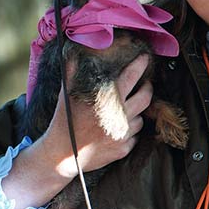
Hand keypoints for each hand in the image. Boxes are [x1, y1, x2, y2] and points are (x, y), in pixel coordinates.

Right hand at [0, 54, 150, 208]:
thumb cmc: (63, 122)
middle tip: (145, 83)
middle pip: (145, 97)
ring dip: (136, 112)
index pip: (131, 77)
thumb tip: (72, 52)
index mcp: (107, 100)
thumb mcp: (65, 95)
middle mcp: (119, 117)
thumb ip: (71, 73)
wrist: (61, 155)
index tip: (145, 59)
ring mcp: (122, 135)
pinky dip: (129, 132)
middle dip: (148, 87)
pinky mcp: (123, 149)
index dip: (140, 65)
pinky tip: (119, 129)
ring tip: (127, 109)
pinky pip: (134, 137)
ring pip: (140, 119)